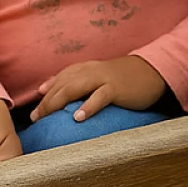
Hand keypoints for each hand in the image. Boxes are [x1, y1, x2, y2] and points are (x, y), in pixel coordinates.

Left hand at [32, 55, 167, 123]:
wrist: (152, 71)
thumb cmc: (123, 78)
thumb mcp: (98, 76)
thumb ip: (76, 81)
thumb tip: (48, 89)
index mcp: (86, 68)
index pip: (60, 79)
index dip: (46, 93)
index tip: (35, 109)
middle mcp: (91, 71)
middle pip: (63, 84)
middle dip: (47, 101)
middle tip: (36, 118)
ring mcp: (103, 79)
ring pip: (75, 87)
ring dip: (58, 102)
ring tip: (46, 117)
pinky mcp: (116, 88)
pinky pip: (99, 96)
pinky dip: (88, 106)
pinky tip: (78, 117)